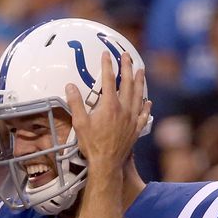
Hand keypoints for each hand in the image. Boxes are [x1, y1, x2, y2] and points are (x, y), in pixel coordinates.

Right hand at [67, 51, 151, 167]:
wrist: (107, 163)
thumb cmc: (92, 144)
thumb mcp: (79, 123)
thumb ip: (75, 103)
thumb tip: (70, 87)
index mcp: (109, 105)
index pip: (108, 80)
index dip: (107, 65)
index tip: (106, 55)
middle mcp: (124, 109)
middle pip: (127, 83)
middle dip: (127, 67)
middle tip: (127, 56)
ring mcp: (132, 119)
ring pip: (138, 95)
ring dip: (140, 81)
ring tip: (141, 70)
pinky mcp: (136, 129)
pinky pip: (144, 114)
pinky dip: (146, 106)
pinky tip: (147, 101)